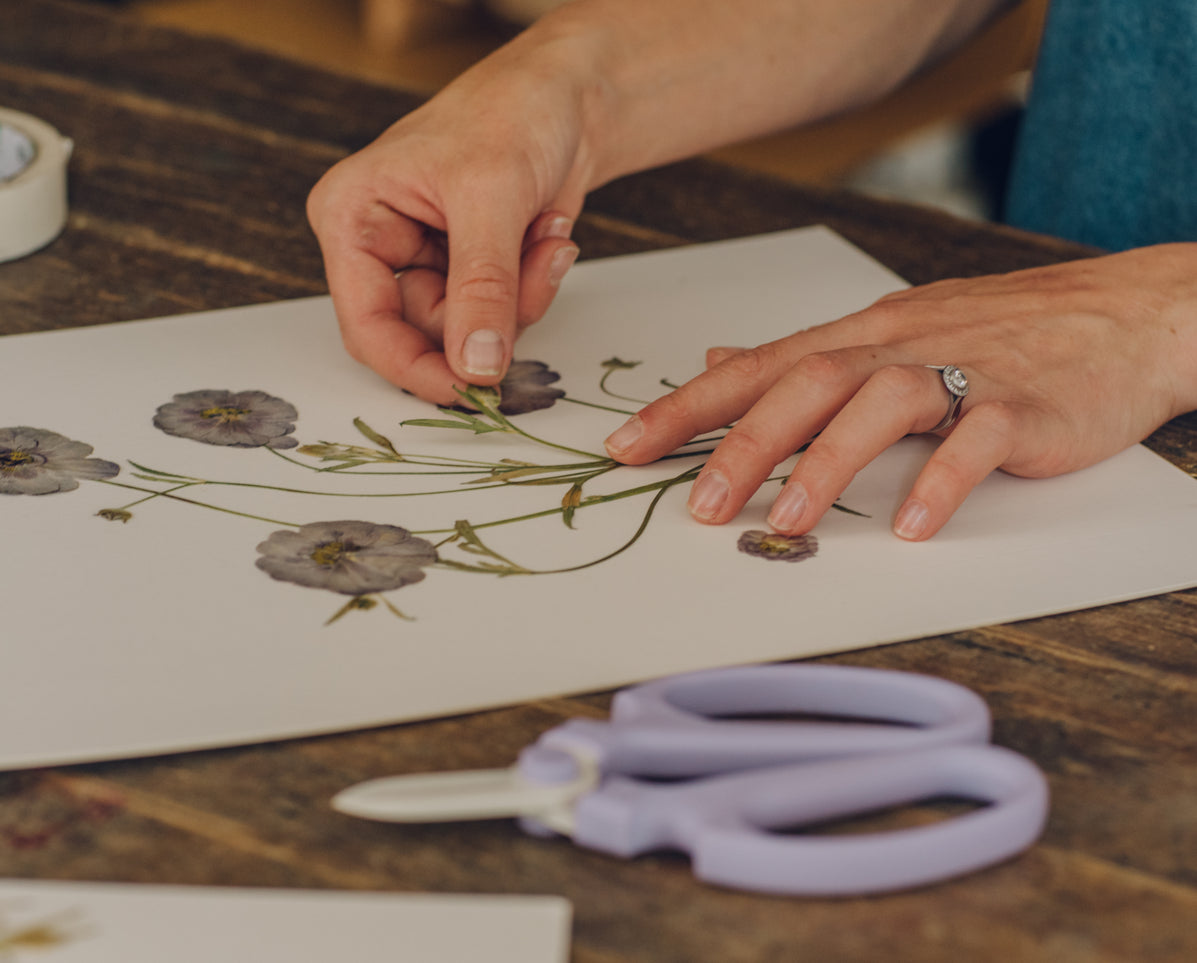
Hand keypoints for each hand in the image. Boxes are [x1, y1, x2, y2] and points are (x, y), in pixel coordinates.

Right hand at [305, 47, 589, 404]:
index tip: (467, 391)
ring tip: (546, 233)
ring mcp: (427, 262)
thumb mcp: (490, 196)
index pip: (366, 324)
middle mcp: (380, 246)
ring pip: (468, 332)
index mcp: (353, 217)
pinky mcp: (471, 271)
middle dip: (489, 314)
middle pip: (422, 335)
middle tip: (538, 270)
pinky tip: (548, 233)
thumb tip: (475, 367)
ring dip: (521, 295)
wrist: (570, 93)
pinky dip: (534, 285)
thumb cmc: (512, 110)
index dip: (414, 366)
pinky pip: (500, 316)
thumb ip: (480, 288)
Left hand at [603, 244, 1196, 539]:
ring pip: (878, 403)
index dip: (687, 406)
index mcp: (861, 335)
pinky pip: (977, 441)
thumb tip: (718, 361)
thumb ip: (805, 355)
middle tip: (692, 503)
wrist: (1127, 312)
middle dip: (740, 442)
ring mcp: (963, 370)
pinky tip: (910, 526)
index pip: (757, 367)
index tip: (626, 448)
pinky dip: (940, 482)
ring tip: (781, 522)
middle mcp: (899, 344)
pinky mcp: (1024, 406)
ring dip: (823, 464)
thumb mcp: (893, 331)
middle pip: (805, 382)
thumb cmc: (1004, 331)